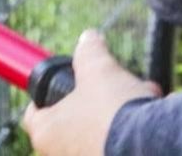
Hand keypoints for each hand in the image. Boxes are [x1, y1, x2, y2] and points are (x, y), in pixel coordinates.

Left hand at [22, 30, 161, 155]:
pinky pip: (115, 143)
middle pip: (70, 119)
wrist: (148, 144)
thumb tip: (88, 38)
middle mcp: (60, 154)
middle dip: (91, 99)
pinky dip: (128, 129)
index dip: (44, 95)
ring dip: (114, 113)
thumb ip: (89, 51)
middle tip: (105, 85)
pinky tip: (147, 112)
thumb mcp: (97, 69)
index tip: (57, 85)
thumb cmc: (111, 109)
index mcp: (46, 131)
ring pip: (96, 130)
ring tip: (136, 95)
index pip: (33, 113)